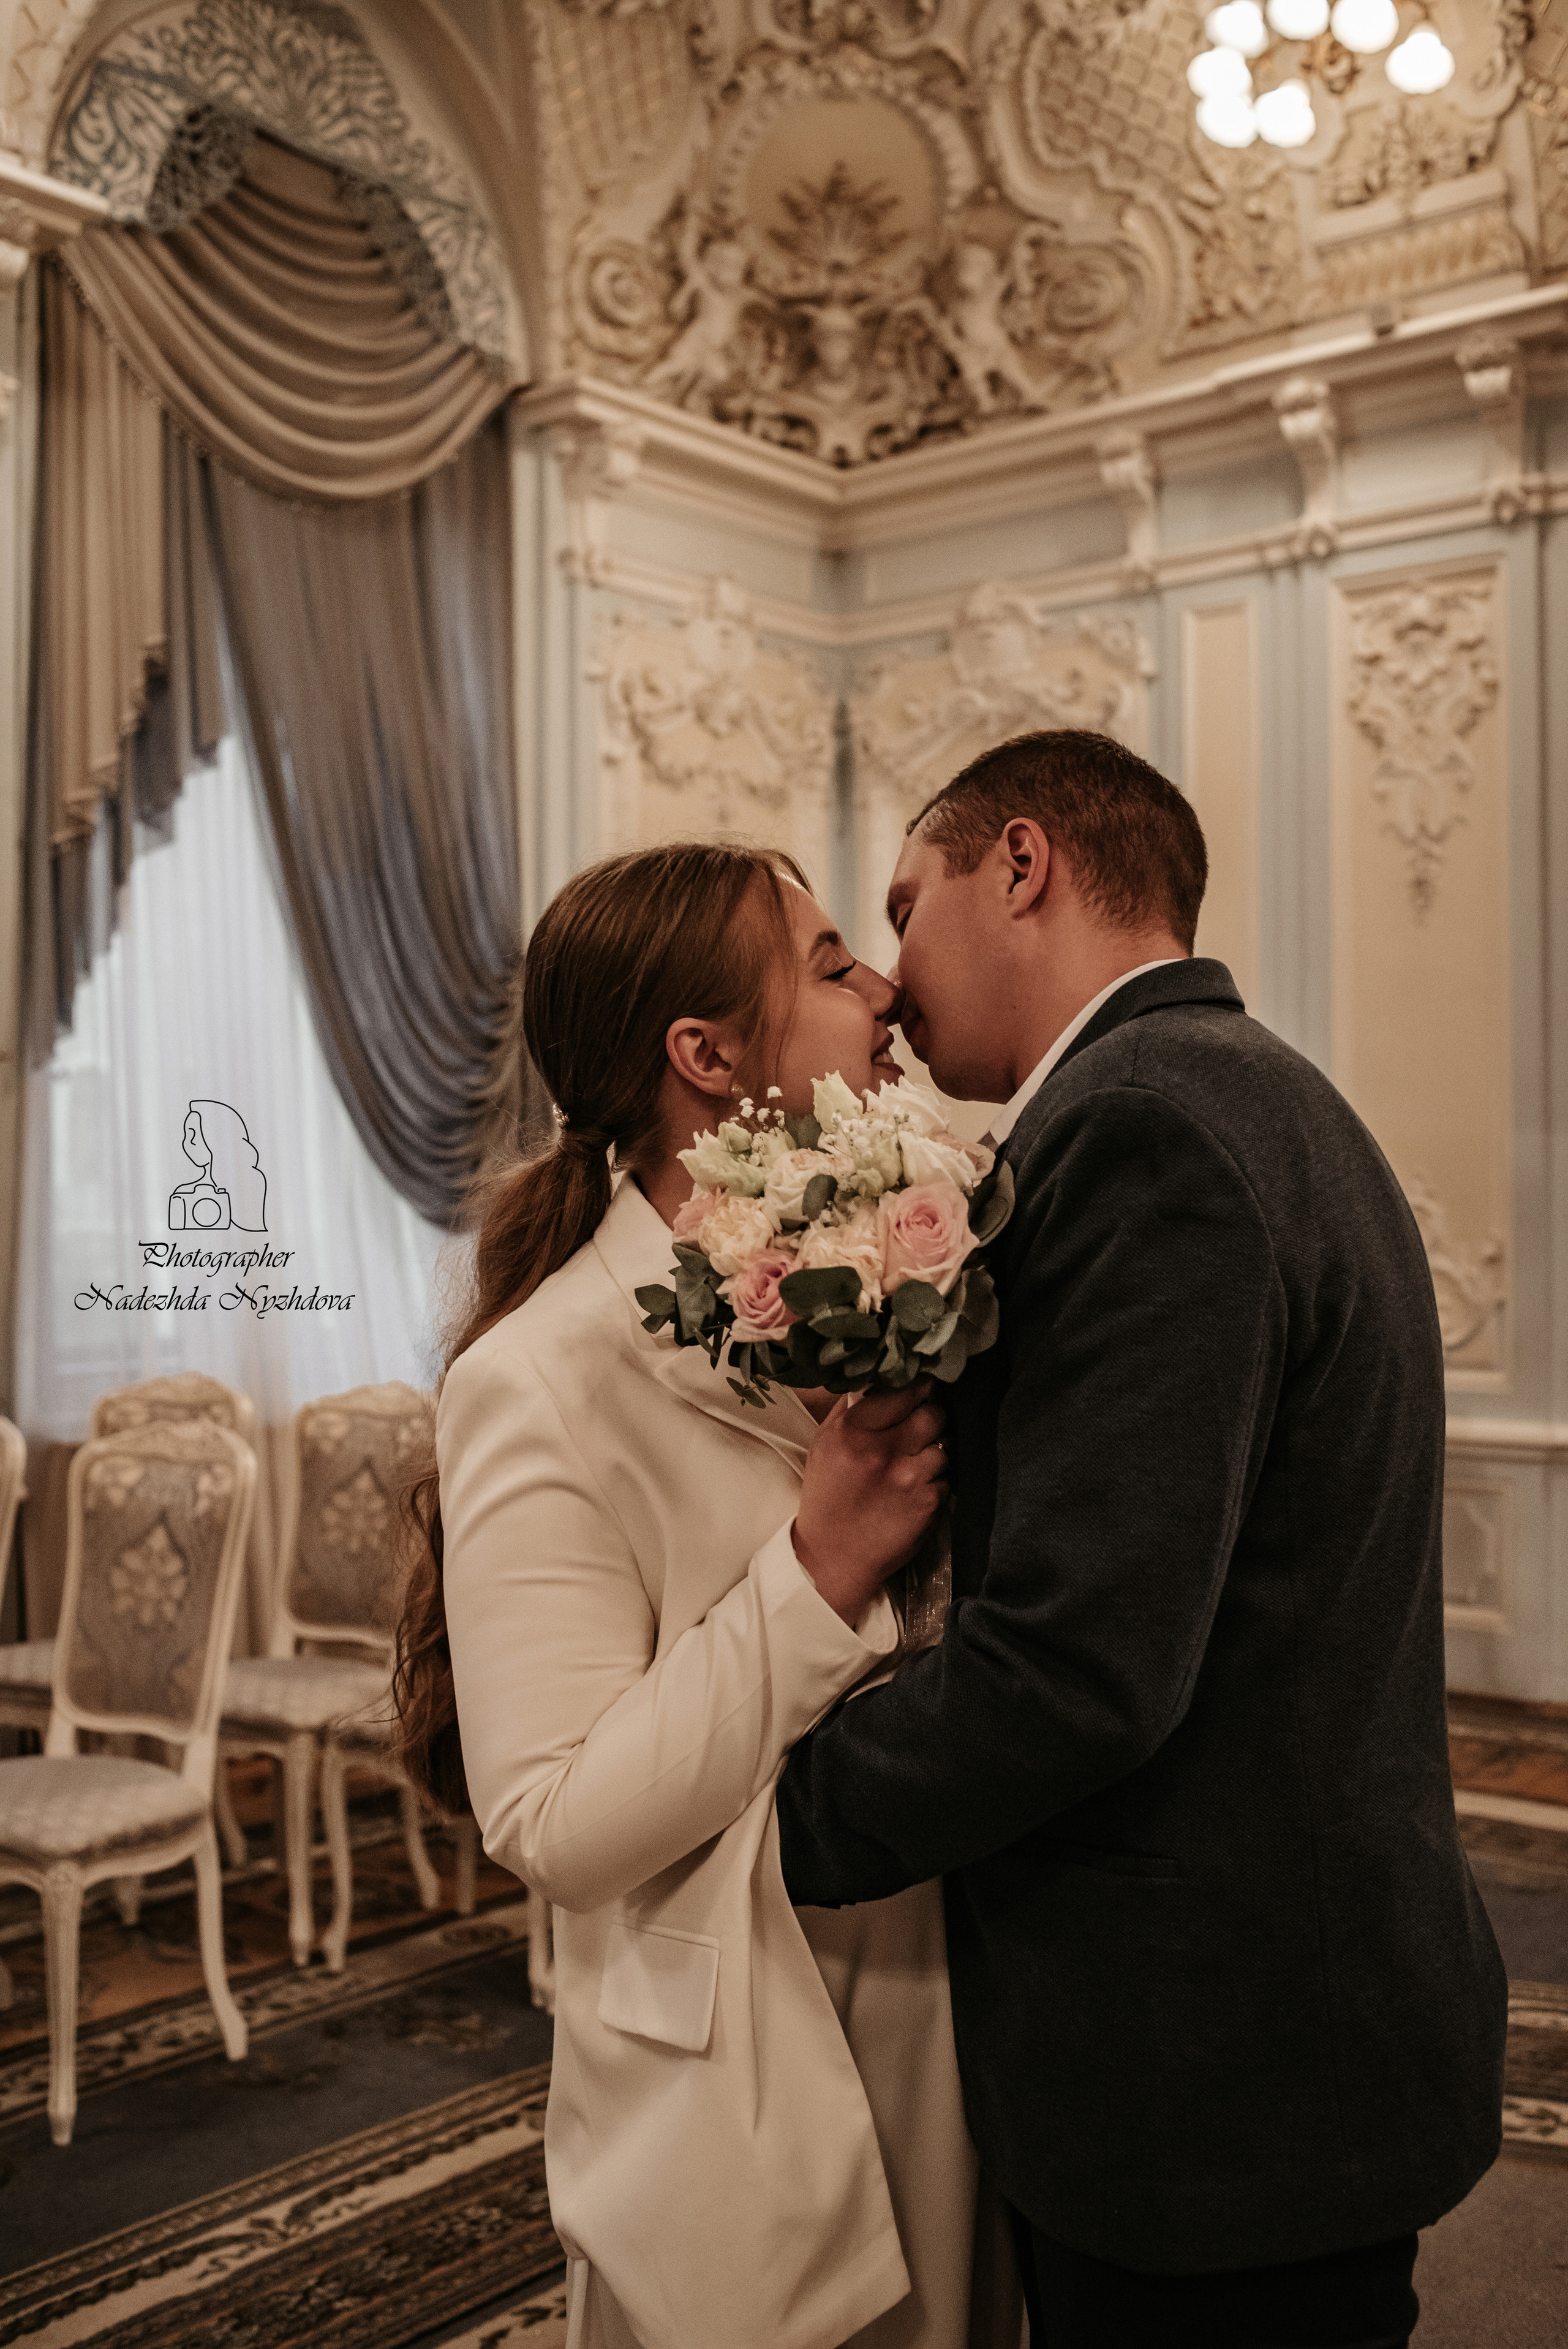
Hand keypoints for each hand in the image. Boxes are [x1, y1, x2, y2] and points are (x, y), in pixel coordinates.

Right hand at [793, 1382, 947, 1626]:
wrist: (833, 1558)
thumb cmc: (828, 1497)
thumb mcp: (824, 1445)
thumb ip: (850, 1410)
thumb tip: (881, 1380)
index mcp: (852, 1430)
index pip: (903, 1391)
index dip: (918, 1389)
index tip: (923, 1390)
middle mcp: (882, 1450)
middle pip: (932, 1413)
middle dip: (930, 1419)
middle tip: (920, 1430)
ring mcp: (909, 1477)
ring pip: (945, 1445)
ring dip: (934, 1453)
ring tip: (913, 1467)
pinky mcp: (928, 1503)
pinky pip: (947, 1477)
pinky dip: (936, 1482)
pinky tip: (915, 1492)